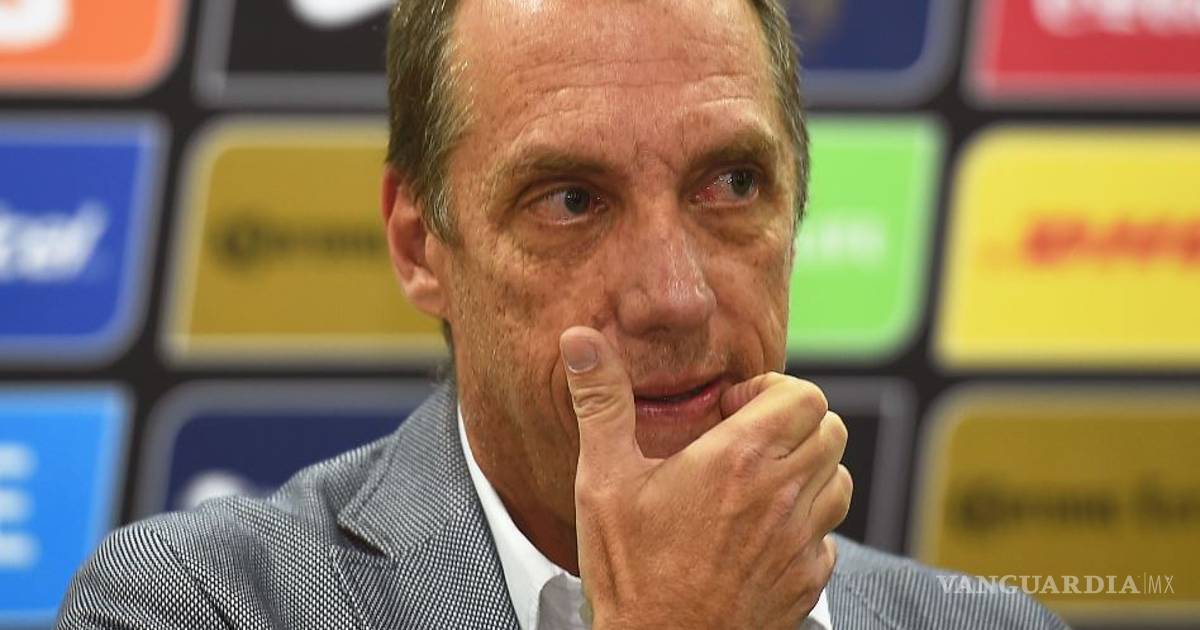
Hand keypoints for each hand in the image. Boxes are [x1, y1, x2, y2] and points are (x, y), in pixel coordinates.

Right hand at [560, 326, 851, 629]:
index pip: (804, 395)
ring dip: (806, 471)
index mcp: (739, 460)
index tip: (731, 411)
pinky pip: (829, 536)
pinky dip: (806, 526)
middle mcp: (782, 497)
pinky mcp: (807, 581)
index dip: (771, 392)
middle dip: (792, 424)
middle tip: (744, 440)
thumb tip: (582, 341)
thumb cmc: (630, 574)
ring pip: (838, 480)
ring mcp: (801, 542)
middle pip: (829, 429)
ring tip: (757, 483)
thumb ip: (601, 402)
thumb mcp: (603, 481)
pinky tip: (760, 534)